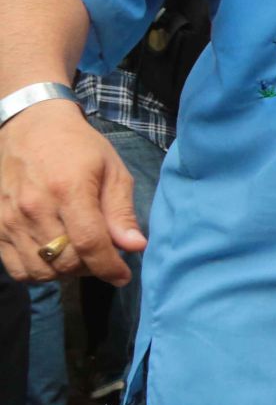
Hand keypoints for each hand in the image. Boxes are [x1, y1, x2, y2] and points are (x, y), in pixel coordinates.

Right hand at [0, 100, 145, 283]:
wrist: (29, 128)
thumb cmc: (79, 147)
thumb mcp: (112, 170)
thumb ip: (121, 211)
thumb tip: (135, 247)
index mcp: (69, 190)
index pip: (89, 243)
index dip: (109, 267)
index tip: (123, 276)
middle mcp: (35, 207)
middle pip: (66, 261)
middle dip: (92, 268)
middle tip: (104, 258)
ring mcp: (10, 218)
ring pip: (41, 270)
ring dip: (66, 272)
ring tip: (80, 257)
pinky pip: (17, 268)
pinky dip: (39, 272)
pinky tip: (54, 259)